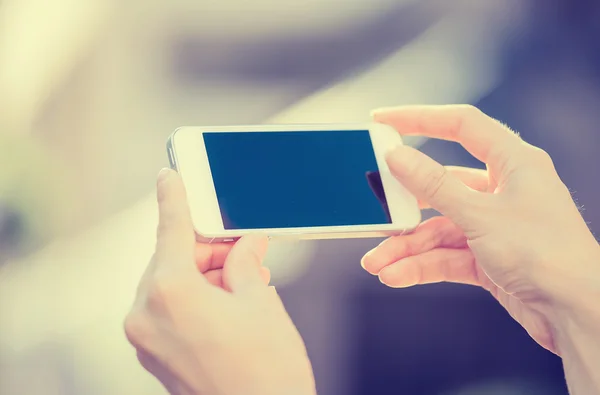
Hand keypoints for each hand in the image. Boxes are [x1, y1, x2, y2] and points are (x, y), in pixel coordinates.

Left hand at [124, 169, 315, 394]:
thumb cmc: (267, 372)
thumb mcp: (261, 303)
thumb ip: (246, 264)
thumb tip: (247, 247)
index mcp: (170, 292)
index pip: (171, 230)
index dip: (174, 198)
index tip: (169, 177)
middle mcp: (147, 314)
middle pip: (173, 259)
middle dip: (209, 250)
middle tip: (244, 247)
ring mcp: (147, 339)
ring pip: (172, 285)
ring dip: (206, 276)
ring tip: (247, 281)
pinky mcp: (155, 356)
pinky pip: (170, 310)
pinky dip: (196, 298)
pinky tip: (230, 302)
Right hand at [361, 105, 599, 353]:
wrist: (577, 313)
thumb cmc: (549, 255)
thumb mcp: (480, 215)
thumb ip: (435, 185)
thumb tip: (399, 156)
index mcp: (514, 163)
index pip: (462, 125)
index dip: (420, 118)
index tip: (383, 120)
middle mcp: (504, 190)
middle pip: (441, 186)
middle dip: (404, 205)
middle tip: (375, 209)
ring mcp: (495, 226)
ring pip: (438, 228)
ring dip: (407, 247)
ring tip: (379, 262)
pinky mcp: (488, 258)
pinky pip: (445, 255)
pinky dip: (421, 265)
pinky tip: (398, 274)